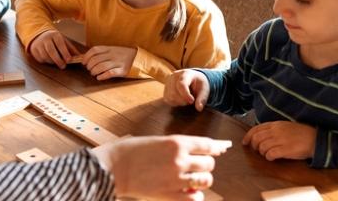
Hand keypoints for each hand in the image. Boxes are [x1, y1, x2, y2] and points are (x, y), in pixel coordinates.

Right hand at [28, 29, 80, 68]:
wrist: (40, 35)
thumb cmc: (54, 39)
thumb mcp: (63, 41)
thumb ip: (71, 48)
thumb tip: (79, 56)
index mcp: (55, 35)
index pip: (60, 44)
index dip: (65, 52)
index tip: (69, 60)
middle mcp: (46, 38)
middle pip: (51, 51)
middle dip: (58, 60)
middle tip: (63, 66)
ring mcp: (38, 44)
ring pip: (45, 56)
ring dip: (52, 62)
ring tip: (57, 63)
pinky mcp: (34, 50)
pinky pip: (40, 59)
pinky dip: (45, 62)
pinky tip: (50, 60)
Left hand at [82, 45, 136, 80]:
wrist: (138, 58)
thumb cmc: (123, 55)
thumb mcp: (113, 50)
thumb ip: (102, 53)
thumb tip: (87, 58)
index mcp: (109, 48)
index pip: (94, 50)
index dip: (86, 56)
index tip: (83, 62)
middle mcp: (113, 54)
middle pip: (96, 59)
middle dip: (89, 66)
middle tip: (89, 69)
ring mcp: (118, 62)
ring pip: (101, 66)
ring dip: (94, 71)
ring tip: (93, 73)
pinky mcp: (122, 71)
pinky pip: (110, 73)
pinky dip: (102, 76)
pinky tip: (99, 77)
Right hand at [91, 135, 231, 199]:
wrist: (114, 167)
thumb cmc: (132, 151)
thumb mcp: (158, 141)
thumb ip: (180, 146)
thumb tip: (203, 150)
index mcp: (177, 143)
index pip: (207, 145)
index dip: (217, 147)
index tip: (223, 148)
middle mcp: (180, 160)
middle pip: (209, 163)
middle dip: (205, 164)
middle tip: (197, 165)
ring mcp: (177, 178)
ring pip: (205, 180)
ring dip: (201, 179)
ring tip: (192, 179)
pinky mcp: (171, 194)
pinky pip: (195, 197)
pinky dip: (195, 195)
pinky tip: (188, 191)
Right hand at [163, 69, 210, 110]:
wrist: (194, 79)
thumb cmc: (199, 84)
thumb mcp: (204, 89)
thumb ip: (202, 98)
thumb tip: (199, 108)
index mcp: (185, 73)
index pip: (181, 84)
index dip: (186, 95)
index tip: (192, 101)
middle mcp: (174, 76)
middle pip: (174, 93)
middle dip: (184, 100)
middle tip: (192, 100)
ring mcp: (168, 82)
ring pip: (170, 97)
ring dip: (179, 102)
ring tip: (186, 99)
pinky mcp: (165, 89)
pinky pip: (167, 99)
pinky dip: (175, 103)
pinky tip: (181, 100)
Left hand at [242, 121, 316, 160]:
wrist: (316, 139)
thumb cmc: (301, 134)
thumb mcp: (286, 127)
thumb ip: (274, 129)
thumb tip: (261, 136)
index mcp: (276, 124)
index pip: (256, 129)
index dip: (248, 136)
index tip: (245, 142)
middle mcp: (276, 131)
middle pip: (257, 138)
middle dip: (254, 146)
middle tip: (258, 151)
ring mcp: (281, 140)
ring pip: (262, 147)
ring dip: (262, 153)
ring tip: (268, 154)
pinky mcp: (286, 149)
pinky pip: (270, 154)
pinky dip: (268, 157)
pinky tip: (273, 158)